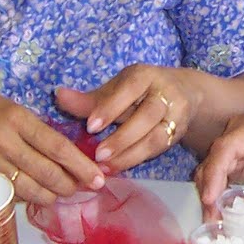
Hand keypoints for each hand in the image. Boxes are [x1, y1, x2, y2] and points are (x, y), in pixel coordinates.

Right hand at [0, 86, 102, 203]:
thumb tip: (65, 153)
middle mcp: (2, 142)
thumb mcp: (9, 107)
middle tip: (85, 188)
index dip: (80, 166)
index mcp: (15, 118)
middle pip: (47, 173)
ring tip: (63, 193)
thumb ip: (34, 129)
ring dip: (52, 196)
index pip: (57, 147)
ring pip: (30, 190)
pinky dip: (28, 198)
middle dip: (71, 185)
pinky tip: (37, 196)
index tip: (98, 177)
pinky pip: (10, 195)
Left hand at [55, 64, 199, 174]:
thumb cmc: (140, 91)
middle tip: (98, 155)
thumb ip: (89, 99)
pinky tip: (117, 168)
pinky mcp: (178, 132)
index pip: (129, 89)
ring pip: (156, 136)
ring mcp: (175, 114)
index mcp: (144, 76)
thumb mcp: (116, 90)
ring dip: (130, 154)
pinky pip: (159, 148)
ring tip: (106, 167)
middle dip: (122, 137)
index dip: (111, 108)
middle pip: (147, 115)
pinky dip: (136, 159)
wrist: (185, 93)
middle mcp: (164, 92)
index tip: (90, 126)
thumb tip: (58, 96)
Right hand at [194, 107, 243, 215]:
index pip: (226, 149)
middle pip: (215, 159)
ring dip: (211, 192)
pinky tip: (219, 208)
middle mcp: (240, 131)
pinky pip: (225, 172)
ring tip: (212, 217)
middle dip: (209, 189)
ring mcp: (239, 142)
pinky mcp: (242, 154)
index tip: (210, 197)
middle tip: (210, 216)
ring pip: (215, 167)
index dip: (215, 174)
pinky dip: (220, 190)